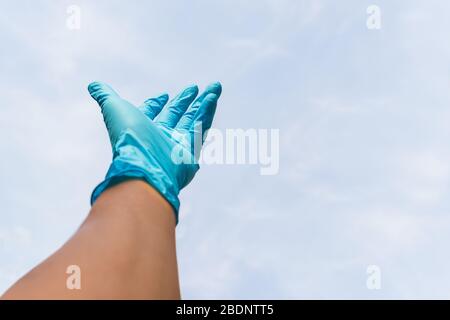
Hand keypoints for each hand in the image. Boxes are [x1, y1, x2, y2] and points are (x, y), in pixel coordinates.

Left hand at [88, 81, 221, 222]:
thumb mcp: (114, 109)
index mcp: (141, 129)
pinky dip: (209, 111)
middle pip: (175, 115)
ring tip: (214, 87)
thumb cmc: (128, 138)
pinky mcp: (192, 149)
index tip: (164, 95)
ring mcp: (177, 144)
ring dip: (203, 103)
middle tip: (195, 88)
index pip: (151, 113)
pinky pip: (202, 126)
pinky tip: (214, 97)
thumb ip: (106, 96)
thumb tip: (93, 84)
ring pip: (193, 119)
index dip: (156, 103)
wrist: (146, 165)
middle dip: (185, 101)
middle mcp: (159, 137)